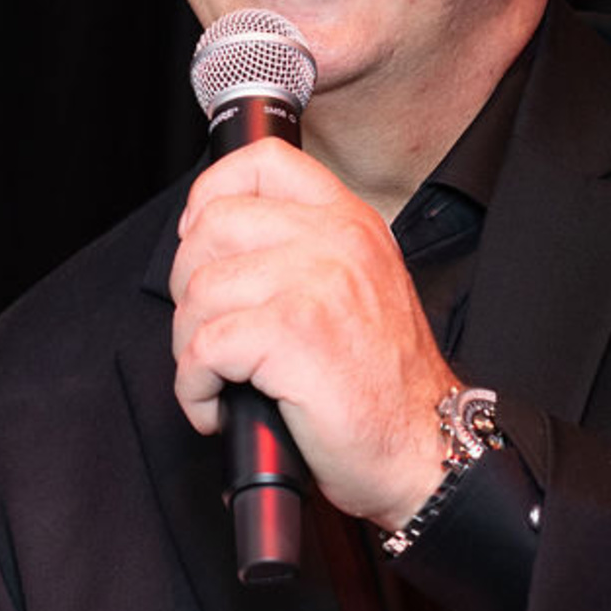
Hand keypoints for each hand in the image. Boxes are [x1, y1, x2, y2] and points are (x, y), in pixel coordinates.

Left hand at [169, 141, 452, 529]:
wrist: (423, 447)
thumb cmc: (388, 386)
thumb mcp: (363, 288)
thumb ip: (309, 252)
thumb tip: (223, 246)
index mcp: (350, 223)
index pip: (263, 163)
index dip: (209, 196)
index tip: (198, 239)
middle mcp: (335, 242)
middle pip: (212, 227)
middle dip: (188, 287)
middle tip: (207, 330)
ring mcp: (315, 284)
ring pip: (198, 291)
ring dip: (188, 345)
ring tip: (217, 377)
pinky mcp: (293, 335)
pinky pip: (203, 347)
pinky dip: (194, 387)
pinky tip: (216, 405)